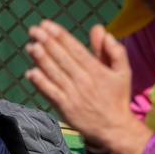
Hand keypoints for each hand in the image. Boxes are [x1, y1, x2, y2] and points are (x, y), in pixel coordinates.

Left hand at [25, 21, 151, 153]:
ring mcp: (73, 95)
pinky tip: (31, 73)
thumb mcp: (123, 71)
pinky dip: (40, 83)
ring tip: (31, 46)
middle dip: (47, 42)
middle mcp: (84, 81)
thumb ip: (114, 50)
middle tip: (34, 30)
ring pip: (54, 74)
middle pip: (62, 58)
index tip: (48, 26)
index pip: (75, 49)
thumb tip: (101, 30)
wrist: (113, 128)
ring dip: (41, 59)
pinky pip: (50, 93)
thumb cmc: (117, 98)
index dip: (61, 36)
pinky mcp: (65, 108)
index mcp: (97, 70)